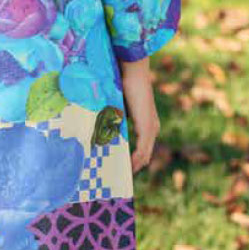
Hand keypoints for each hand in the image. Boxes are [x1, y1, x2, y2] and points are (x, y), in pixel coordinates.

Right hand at [120, 57, 160, 173]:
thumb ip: (113, 115)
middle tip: (119, 179)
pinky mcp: (148, 128)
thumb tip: (96, 123)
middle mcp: (152, 126)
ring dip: (133, 166)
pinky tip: (127, 169)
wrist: (133, 70)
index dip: (132, 158)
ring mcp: (151, 128)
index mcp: (147, 121)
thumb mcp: (118, 103)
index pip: (142, 146)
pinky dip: (134, 161)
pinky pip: (142, 151)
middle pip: (144, 154)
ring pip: (144, 155)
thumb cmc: (124, 81)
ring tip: (120, 178)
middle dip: (132, 166)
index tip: (120, 168)